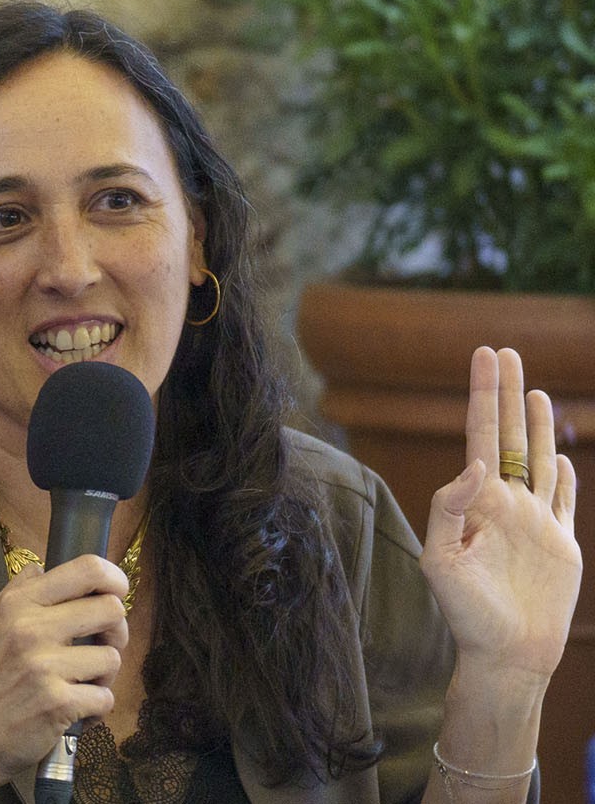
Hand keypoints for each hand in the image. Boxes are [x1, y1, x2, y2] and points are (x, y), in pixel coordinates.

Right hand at [0, 556, 128, 796]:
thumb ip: (16, 592)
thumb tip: (43, 568)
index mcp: (17, 604)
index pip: (86, 569)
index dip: (114, 578)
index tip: (116, 590)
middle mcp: (30, 629)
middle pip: (111, 609)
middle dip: (114, 630)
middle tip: (99, 647)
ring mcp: (44, 666)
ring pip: (112, 658)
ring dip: (103, 676)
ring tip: (78, 686)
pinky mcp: (58, 703)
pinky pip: (105, 697)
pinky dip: (94, 709)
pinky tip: (73, 711)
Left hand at [420, 347, 579, 682]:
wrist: (506, 653)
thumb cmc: (465, 612)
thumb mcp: (440, 559)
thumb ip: (449, 508)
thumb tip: (477, 464)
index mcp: (475, 503)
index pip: (479, 436)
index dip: (482, 395)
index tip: (482, 355)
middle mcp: (503, 505)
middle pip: (509, 436)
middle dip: (505, 394)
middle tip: (503, 351)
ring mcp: (534, 522)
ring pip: (537, 460)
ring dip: (537, 424)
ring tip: (531, 389)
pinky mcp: (561, 544)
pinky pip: (563, 500)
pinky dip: (562, 475)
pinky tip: (557, 453)